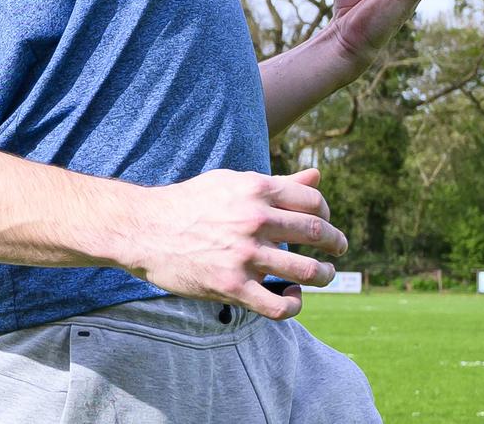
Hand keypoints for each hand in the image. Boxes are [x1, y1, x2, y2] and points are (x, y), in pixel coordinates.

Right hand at [124, 168, 346, 320]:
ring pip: (306, 271)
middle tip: (338, 250)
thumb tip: (317, 176)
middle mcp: (254, 220)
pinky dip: (294, 304)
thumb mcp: (232, 183)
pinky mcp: (231, 286)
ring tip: (322, 275)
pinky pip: (278, 306)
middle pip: (317, 234)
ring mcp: (244, 255)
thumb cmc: (191, 203)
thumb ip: (278, 183)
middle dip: (336, 244)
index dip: (327, 213)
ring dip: (323, 275)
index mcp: (256, 190)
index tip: (325, 223)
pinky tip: (292, 297)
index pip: (313, 201)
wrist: (145, 228)